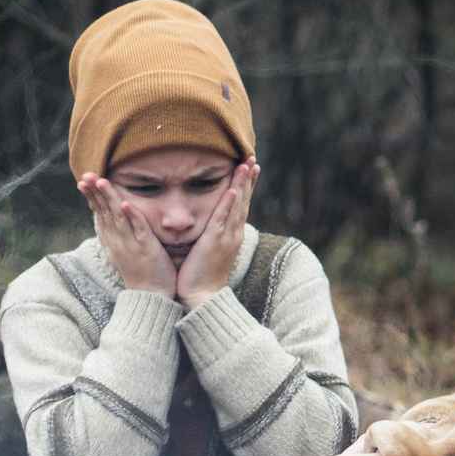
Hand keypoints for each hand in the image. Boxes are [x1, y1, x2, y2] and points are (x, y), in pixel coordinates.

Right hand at [77, 172, 176, 297]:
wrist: (150, 296)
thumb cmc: (138, 272)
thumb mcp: (119, 251)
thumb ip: (112, 233)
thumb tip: (101, 217)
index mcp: (111, 240)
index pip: (99, 213)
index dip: (91, 196)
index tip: (83, 180)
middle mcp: (117, 241)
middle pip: (104, 212)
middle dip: (95, 192)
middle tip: (87, 174)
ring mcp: (131, 245)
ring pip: (118, 217)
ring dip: (110, 199)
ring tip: (103, 182)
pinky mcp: (146, 249)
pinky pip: (139, 230)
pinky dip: (133, 216)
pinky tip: (126, 204)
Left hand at [176, 160, 258, 308]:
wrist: (203, 296)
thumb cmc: (202, 275)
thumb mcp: (210, 250)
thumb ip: (212, 234)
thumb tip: (211, 224)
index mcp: (232, 234)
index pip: (241, 204)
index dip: (246, 185)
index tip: (249, 168)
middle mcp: (233, 233)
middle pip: (243, 201)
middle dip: (248, 179)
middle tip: (252, 159)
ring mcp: (226, 237)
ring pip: (237, 205)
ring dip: (242, 184)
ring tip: (247, 165)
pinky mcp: (214, 242)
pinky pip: (223, 219)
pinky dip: (229, 204)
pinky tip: (233, 190)